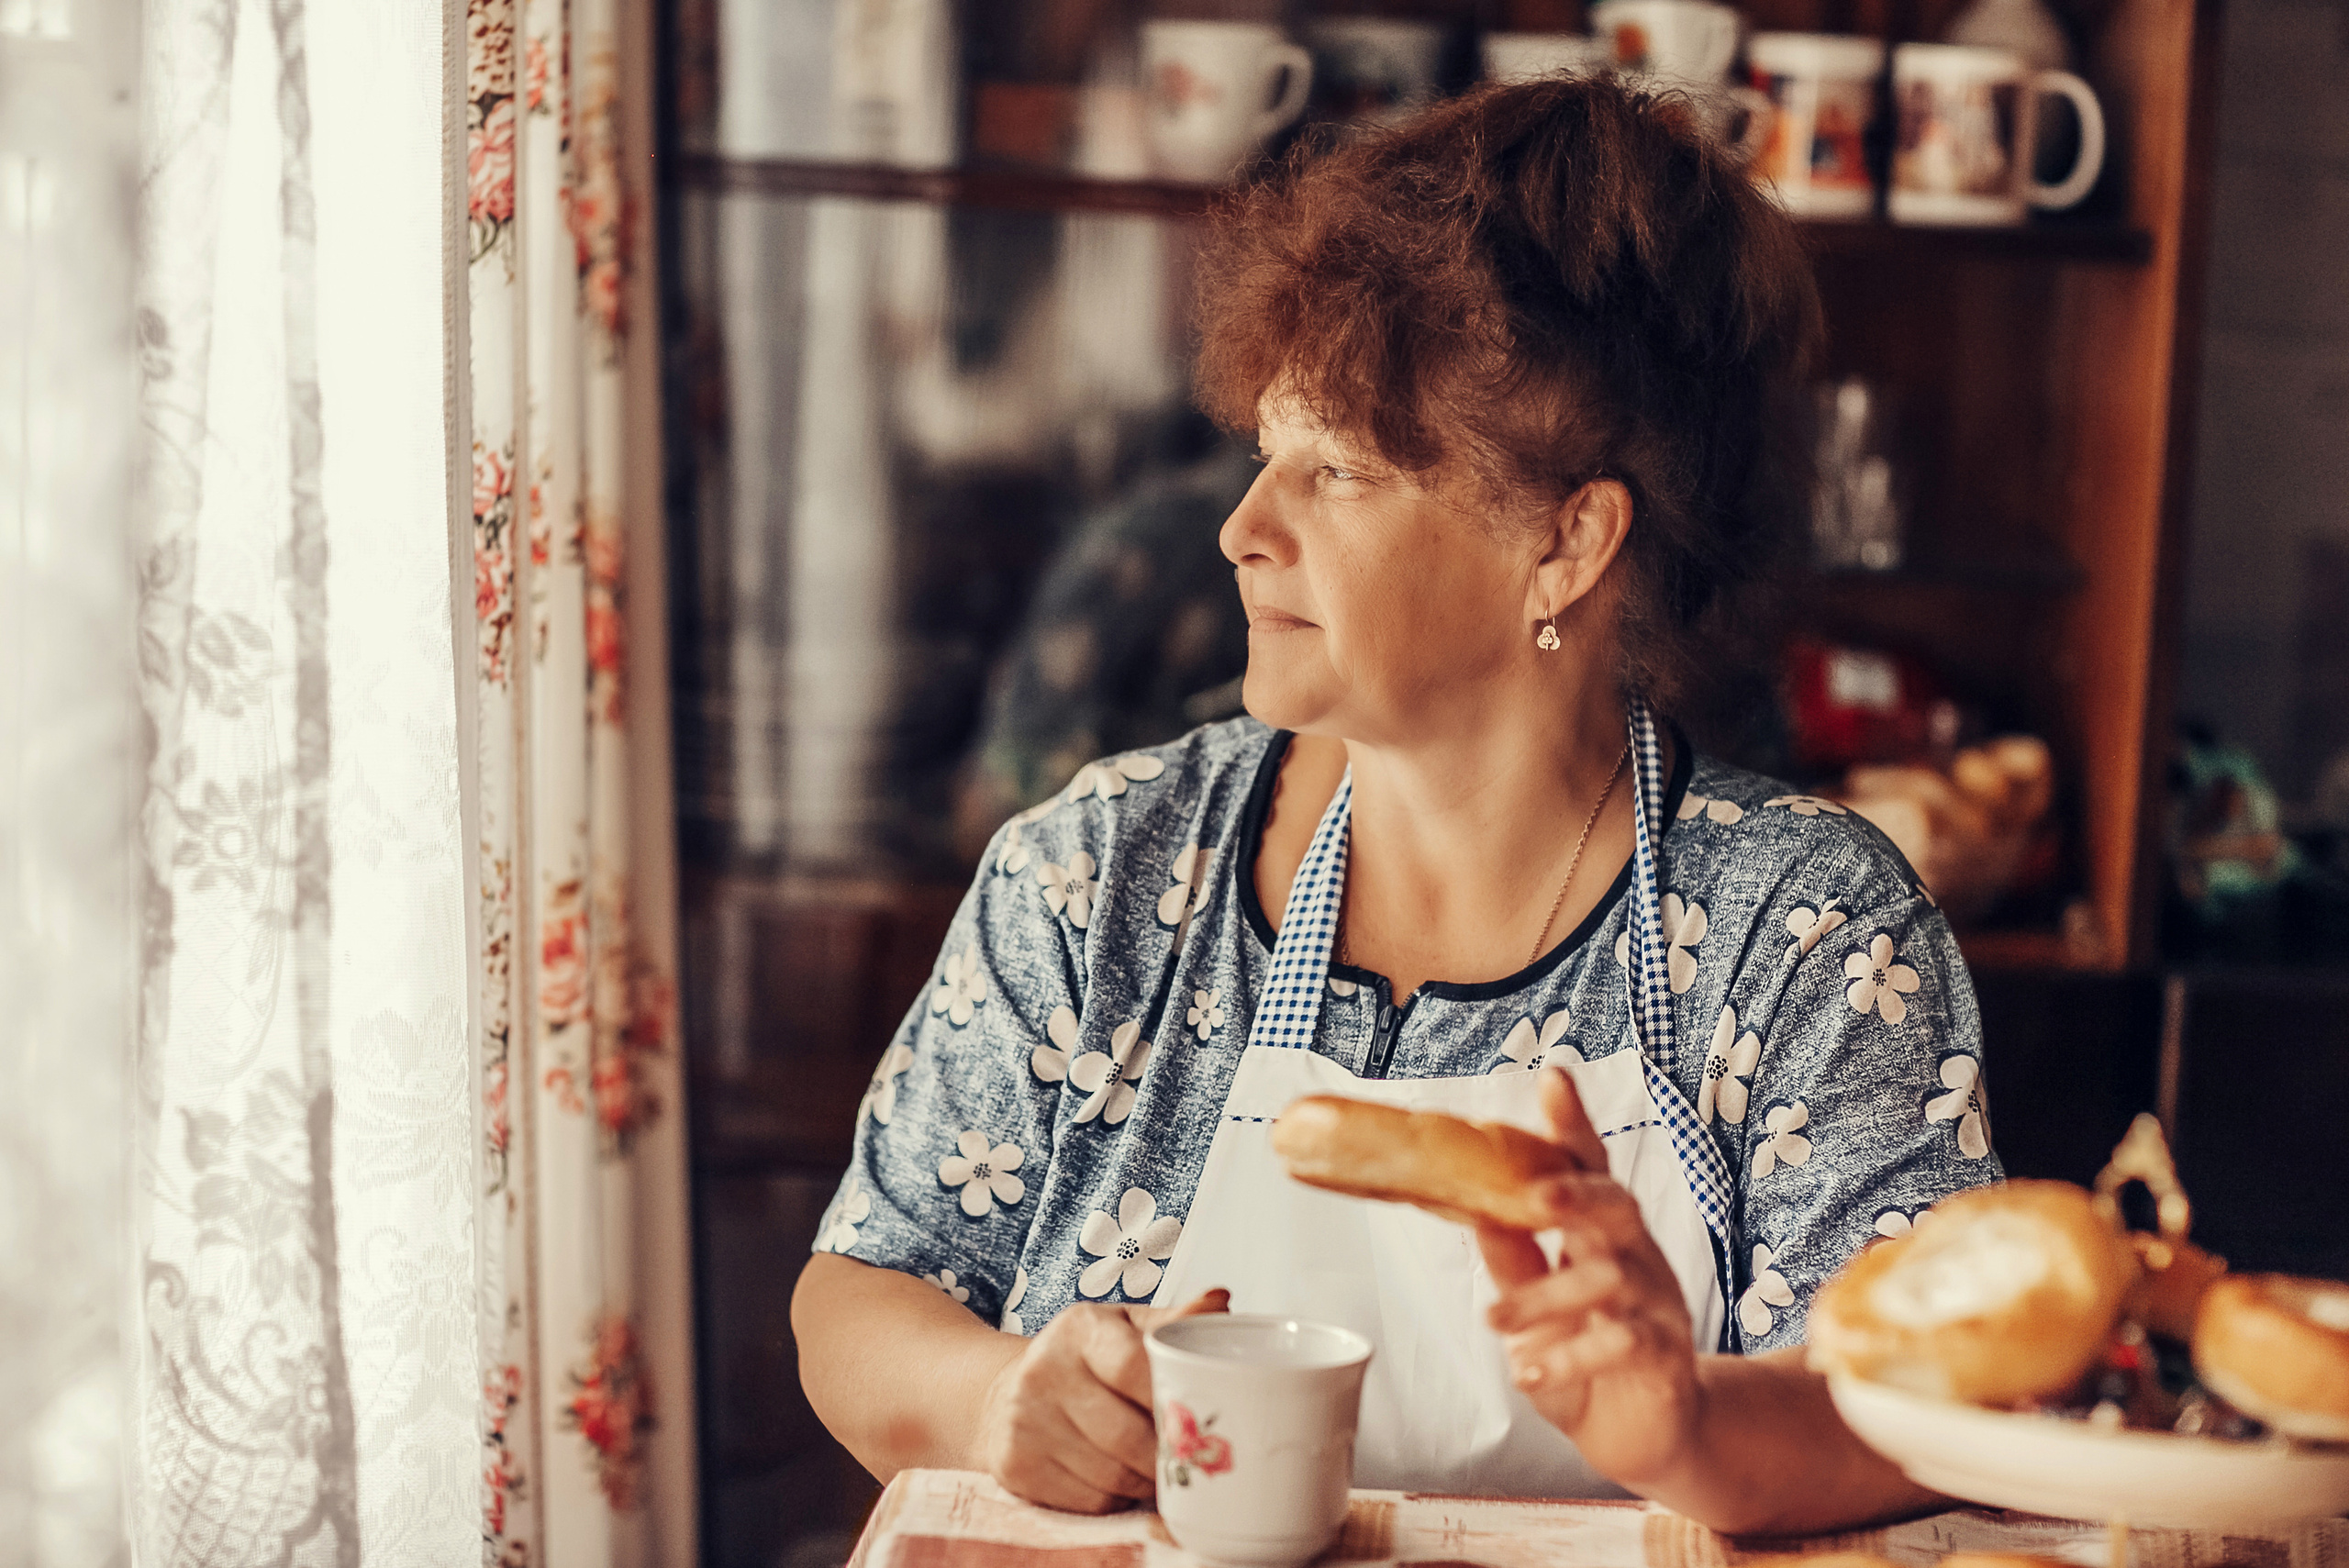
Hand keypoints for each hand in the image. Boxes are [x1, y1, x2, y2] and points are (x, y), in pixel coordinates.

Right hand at [975, 1287, 1229, 1512]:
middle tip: (1190, 1462)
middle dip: (1165, 1456)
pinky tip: (1122, 1483)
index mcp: (1079, 1329)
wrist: (1008, 1392)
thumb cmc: (1085, 1360)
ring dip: (1145, 1482)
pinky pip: (1088, 1501)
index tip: (1200, 1418)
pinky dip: (1116, 1500)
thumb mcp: (1124, 1329)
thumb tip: (1220, 1300)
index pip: (1134, 1366)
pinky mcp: (1016, 1466)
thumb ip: (1173, 1322)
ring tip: (1160, 1473)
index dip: (1171, 1400)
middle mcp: (1043, 1371)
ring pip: (1110, 1475)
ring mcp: (1024, 1421)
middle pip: (1125, 1434)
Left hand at [1476, 1068, 1701, 1489]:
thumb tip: (1477, 1211)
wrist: (1644, 1435)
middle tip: (1534, 1198)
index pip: (1590, 1168)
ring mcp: (1659, 1303)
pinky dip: (1573, 1355)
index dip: (1574, 1123)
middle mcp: (1637, 1256)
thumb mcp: (1538, 1308)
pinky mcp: (1667, 1355)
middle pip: (1618, 1205)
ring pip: (1612, 1277)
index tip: (1554, 1076)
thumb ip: (1515, 1263)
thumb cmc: (1585, 1358)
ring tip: (1494, 1322)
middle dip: (1578, 1194)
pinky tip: (1530, 1372)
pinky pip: (1626, 1342)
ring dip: (1547, 1297)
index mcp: (1603, 1233)